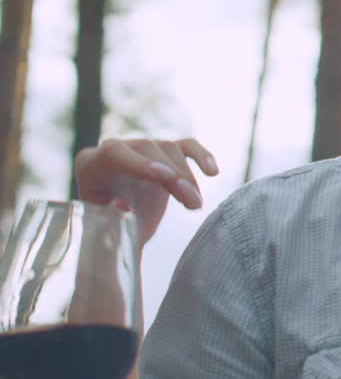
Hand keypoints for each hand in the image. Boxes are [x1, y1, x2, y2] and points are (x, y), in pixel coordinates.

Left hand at [74, 137, 218, 245]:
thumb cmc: (108, 233)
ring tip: (195, 206)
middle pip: (148, 149)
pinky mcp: (164, 154)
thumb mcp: (104, 231)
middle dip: (173, 176)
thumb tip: (122, 205)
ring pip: (170, 149)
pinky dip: (201, 156)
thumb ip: (110, 220)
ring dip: (187, 177)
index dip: (139, 162)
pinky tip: (213, 172)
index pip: (115, 153)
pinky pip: (186, 145)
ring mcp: (141, 148)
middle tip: (191, 204)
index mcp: (91, 164)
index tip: (163, 177)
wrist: (118, 230)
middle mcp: (115, 149)